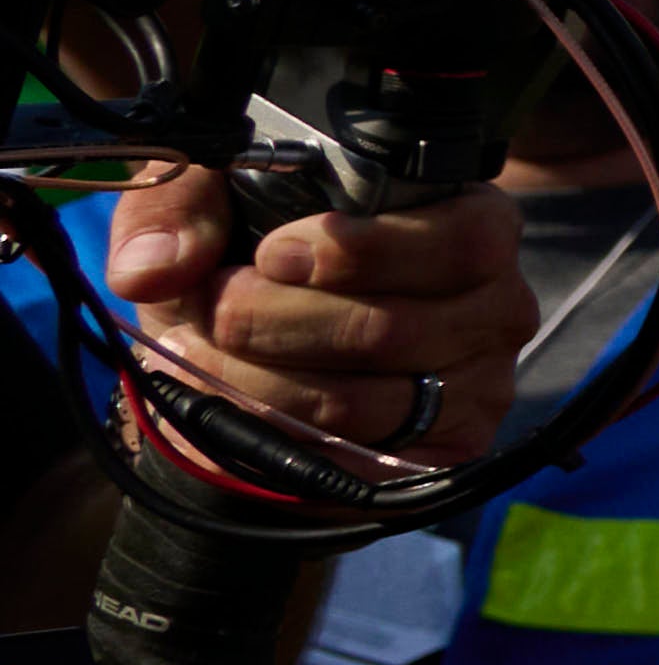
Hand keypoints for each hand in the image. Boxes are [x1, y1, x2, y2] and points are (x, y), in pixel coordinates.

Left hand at [90, 170, 528, 484]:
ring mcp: (480, 386)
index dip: (359, 251)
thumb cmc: (254, 257)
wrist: (261, 349)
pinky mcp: (447, 452)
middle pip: (388, 329)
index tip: (270, 255)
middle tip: (215, 311)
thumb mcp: (210, 204)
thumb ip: (176, 210)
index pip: (460, 240)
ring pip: (360, 402)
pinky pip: (357, 461)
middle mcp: (497, 306)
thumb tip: (154, 267)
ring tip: (206, 357)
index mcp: (473, 222)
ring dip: (258, 384)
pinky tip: (241, 407)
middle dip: (272, 323)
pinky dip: (281, 438)